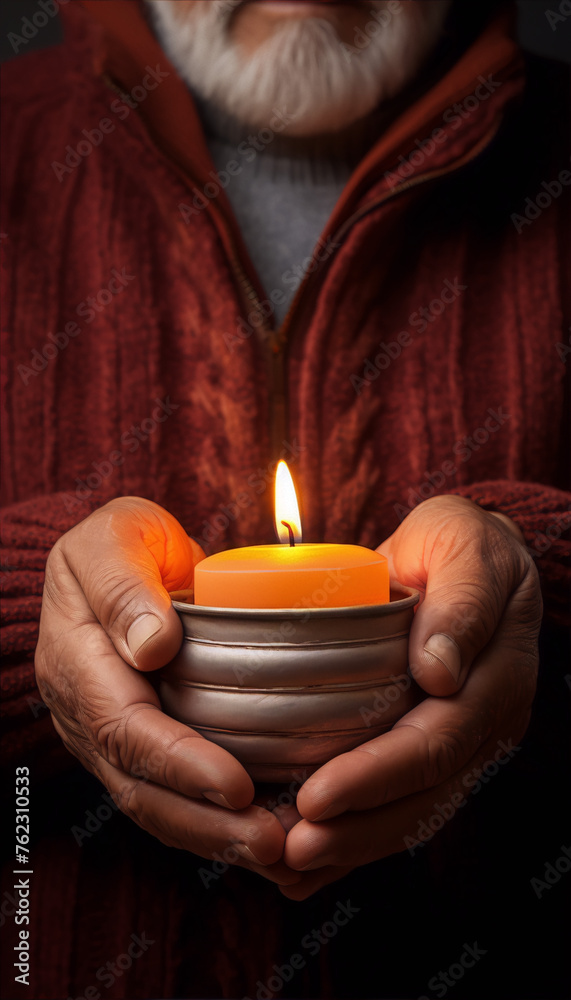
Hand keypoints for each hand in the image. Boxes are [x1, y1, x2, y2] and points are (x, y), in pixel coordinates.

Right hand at [35, 497, 299, 886]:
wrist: (116, 560)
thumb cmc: (121, 541)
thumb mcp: (116, 535)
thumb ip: (125, 584)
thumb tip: (152, 644)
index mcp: (76, 659)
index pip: (123, 726)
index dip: (179, 762)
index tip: (236, 787)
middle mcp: (86, 710)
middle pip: (137, 784)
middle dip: (204, 822)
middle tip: (271, 843)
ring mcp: (107, 734)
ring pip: (152, 803)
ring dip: (211, 836)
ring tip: (275, 853)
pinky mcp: (137, 744)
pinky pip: (167, 794)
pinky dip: (211, 822)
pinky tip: (258, 834)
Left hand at [281, 495, 541, 898]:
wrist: (469, 557)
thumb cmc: (461, 544)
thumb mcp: (465, 548)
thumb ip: (461, 603)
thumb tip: (438, 672)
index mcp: (495, 679)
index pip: (435, 742)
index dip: (377, 775)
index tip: (315, 798)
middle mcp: (483, 723)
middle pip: (423, 795)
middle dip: (356, 829)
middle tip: (290, 851)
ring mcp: (463, 742)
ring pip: (412, 812)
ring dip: (352, 846)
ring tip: (288, 869)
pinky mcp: (435, 747)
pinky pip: (401, 802)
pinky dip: (357, 837)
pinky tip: (309, 866)